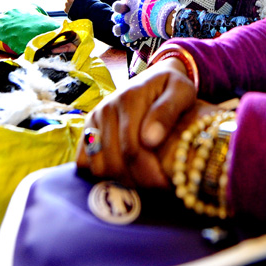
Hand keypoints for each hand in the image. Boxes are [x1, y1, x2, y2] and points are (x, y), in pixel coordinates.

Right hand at [76, 57, 197, 188]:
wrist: (156, 76)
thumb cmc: (172, 88)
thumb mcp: (181, 92)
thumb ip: (167, 112)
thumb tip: (150, 140)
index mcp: (129, 99)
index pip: (132, 149)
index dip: (148, 173)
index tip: (166, 185)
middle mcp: (106, 108)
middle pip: (115, 162)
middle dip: (137, 181)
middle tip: (157, 189)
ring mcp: (94, 119)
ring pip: (99, 166)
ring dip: (120, 180)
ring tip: (144, 182)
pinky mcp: (88, 128)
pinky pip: (84, 161)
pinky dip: (101, 174)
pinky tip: (124, 174)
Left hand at [111, 0, 178, 41]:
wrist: (169, 18)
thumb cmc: (166, 3)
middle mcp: (132, 7)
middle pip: (119, 6)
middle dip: (119, 7)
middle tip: (119, 8)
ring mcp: (132, 20)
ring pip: (120, 21)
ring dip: (119, 23)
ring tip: (119, 25)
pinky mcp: (135, 31)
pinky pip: (127, 36)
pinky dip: (127, 37)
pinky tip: (126, 38)